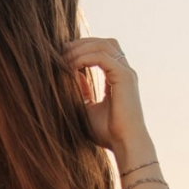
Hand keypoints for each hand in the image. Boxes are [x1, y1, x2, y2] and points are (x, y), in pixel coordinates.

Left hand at [63, 37, 149, 151]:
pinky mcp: (124, 77)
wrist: (124, 145)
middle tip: (61, 52)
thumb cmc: (108, 133)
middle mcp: (125, 72)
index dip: (83, 49)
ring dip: (81, 49)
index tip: (63, 56)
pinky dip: (85, 58)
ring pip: (103, 46)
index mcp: (119, 78)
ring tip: (64, 58)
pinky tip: (72, 66)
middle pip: (104, 43)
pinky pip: (102, 57)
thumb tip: (72, 74)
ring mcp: (126, 73)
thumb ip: (82, 91)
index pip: (104, 51)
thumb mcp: (88, 108)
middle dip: (81, 43)